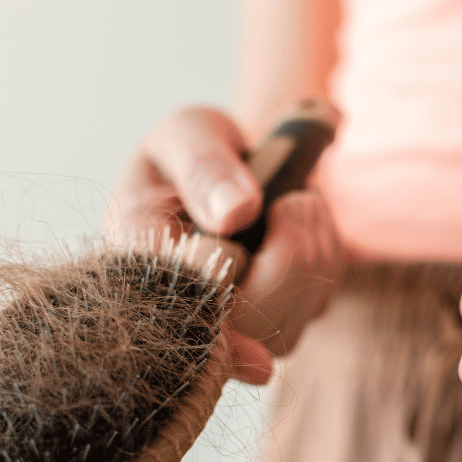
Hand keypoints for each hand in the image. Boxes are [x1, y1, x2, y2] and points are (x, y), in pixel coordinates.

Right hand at [108, 106, 342, 380]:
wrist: (224, 169)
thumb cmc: (195, 152)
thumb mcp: (189, 132)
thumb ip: (202, 165)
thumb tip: (235, 214)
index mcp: (136, 264)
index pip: (176, 314)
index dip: (222, 326)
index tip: (261, 315)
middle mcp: (176, 310)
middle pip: (245, 328)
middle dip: (291, 258)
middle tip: (297, 200)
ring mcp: (228, 327)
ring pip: (286, 325)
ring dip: (313, 252)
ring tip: (299, 201)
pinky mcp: (273, 325)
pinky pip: (313, 306)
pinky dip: (324, 259)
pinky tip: (302, 225)